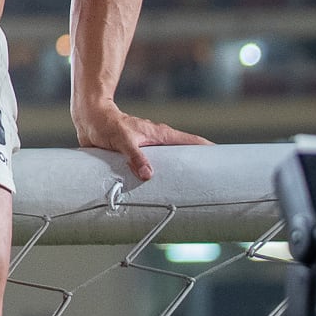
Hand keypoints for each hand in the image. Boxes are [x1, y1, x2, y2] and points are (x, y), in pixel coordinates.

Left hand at [72, 100, 209, 183]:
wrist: (89, 119)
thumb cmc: (106, 124)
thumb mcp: (122, 139)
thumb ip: (135, 155)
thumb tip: (148, 174)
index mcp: (161, 135)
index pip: (192, 142)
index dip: (209, 150)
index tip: (226, 161)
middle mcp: (158, 142)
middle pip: (185, 155)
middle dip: (199, 168)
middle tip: (213, 186)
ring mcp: (149, 150)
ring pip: (170, 164)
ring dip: (179, 175)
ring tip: (190, 195)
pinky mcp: (137, 156)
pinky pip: (154, 168)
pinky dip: (160, 178)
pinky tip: (160, 192)